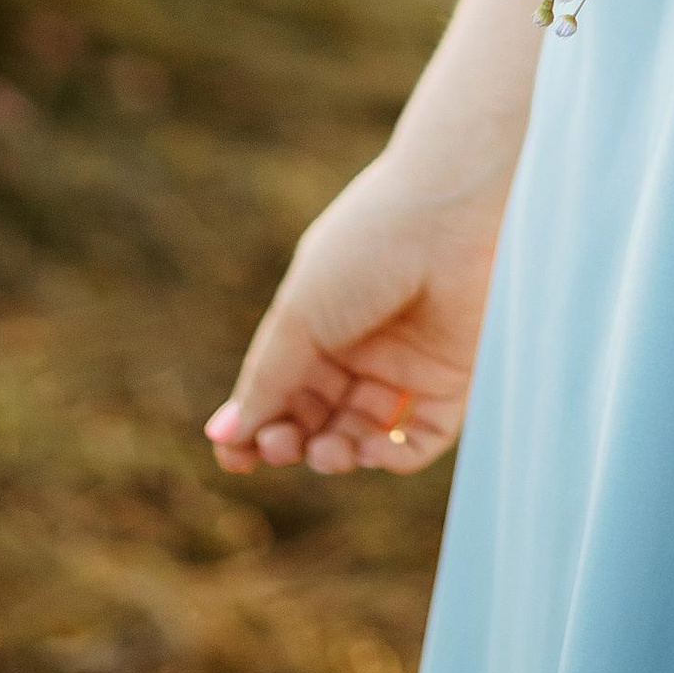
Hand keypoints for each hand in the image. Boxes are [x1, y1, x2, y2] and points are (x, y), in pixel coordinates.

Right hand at [204, 156, 503, 478]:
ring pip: (362, 436)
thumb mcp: (300, 314)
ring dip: (337, 456)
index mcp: (317, 325)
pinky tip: (373, 449)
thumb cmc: (365, 249)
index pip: (280, 392)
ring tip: (326, 450)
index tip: (233, 459)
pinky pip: (421, 437)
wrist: (446, 213)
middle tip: (281, 446)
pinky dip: (395, 457)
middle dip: (292, 444)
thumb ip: (266, 379)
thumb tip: (222, 436)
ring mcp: (405, 365)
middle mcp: (359, 348)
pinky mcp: (451, 378)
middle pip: (316, 420)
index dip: (255, 431)